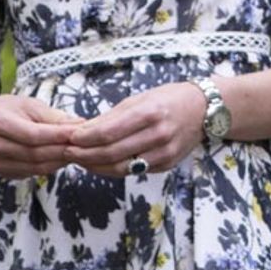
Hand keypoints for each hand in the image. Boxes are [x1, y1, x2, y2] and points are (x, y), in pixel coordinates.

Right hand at [0, 94, 82, 177]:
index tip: (79, 133)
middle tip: (82, 145)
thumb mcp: (26, 104)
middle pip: (35, 154)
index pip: (33, 134)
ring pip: (35, 168)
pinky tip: (58, 159)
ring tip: (74, 152)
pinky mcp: (2, 173)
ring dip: (58, 162)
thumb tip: (80, 125)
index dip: (58, 136)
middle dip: (62, 150)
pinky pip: (31, 174)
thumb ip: (53, 116)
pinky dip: (49, 168)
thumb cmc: (4, 111)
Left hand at [64, 81, 205, 175]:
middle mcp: (158, 135)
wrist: (204, 109)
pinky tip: (99, 163)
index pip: (108, 132)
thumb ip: (112, 116)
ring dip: (95, 165)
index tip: (68, 137)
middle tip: (66, 151)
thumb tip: (83, 129)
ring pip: (122, 167)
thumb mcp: (138, 99)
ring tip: (77, 159)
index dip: (85, 138)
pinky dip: (113, 168)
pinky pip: (134, 170)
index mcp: (148, 113)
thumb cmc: (167, 99)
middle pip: (112, 152)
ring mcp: (164, 153)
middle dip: (85, 154)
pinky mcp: (167, 165)